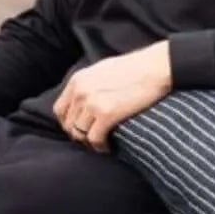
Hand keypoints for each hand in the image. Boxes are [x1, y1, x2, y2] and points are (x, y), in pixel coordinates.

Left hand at [53, 42, 172, 150]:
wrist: (154, 67)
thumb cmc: (133, 68)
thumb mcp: (101, 70)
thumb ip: (88, 84)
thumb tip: (83, 101)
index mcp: (77, 80)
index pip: (60, 110)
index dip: (69, 123)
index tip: (81, 129)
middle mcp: (80, 92)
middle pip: (68, 124)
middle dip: (79, 135)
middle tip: (93, 140)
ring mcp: (91, 102)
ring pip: (80, 134)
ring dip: (90, 142)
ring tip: (103, 143)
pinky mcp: (106, 113)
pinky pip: (94, 139)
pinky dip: (101, 146)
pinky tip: (110, 146)